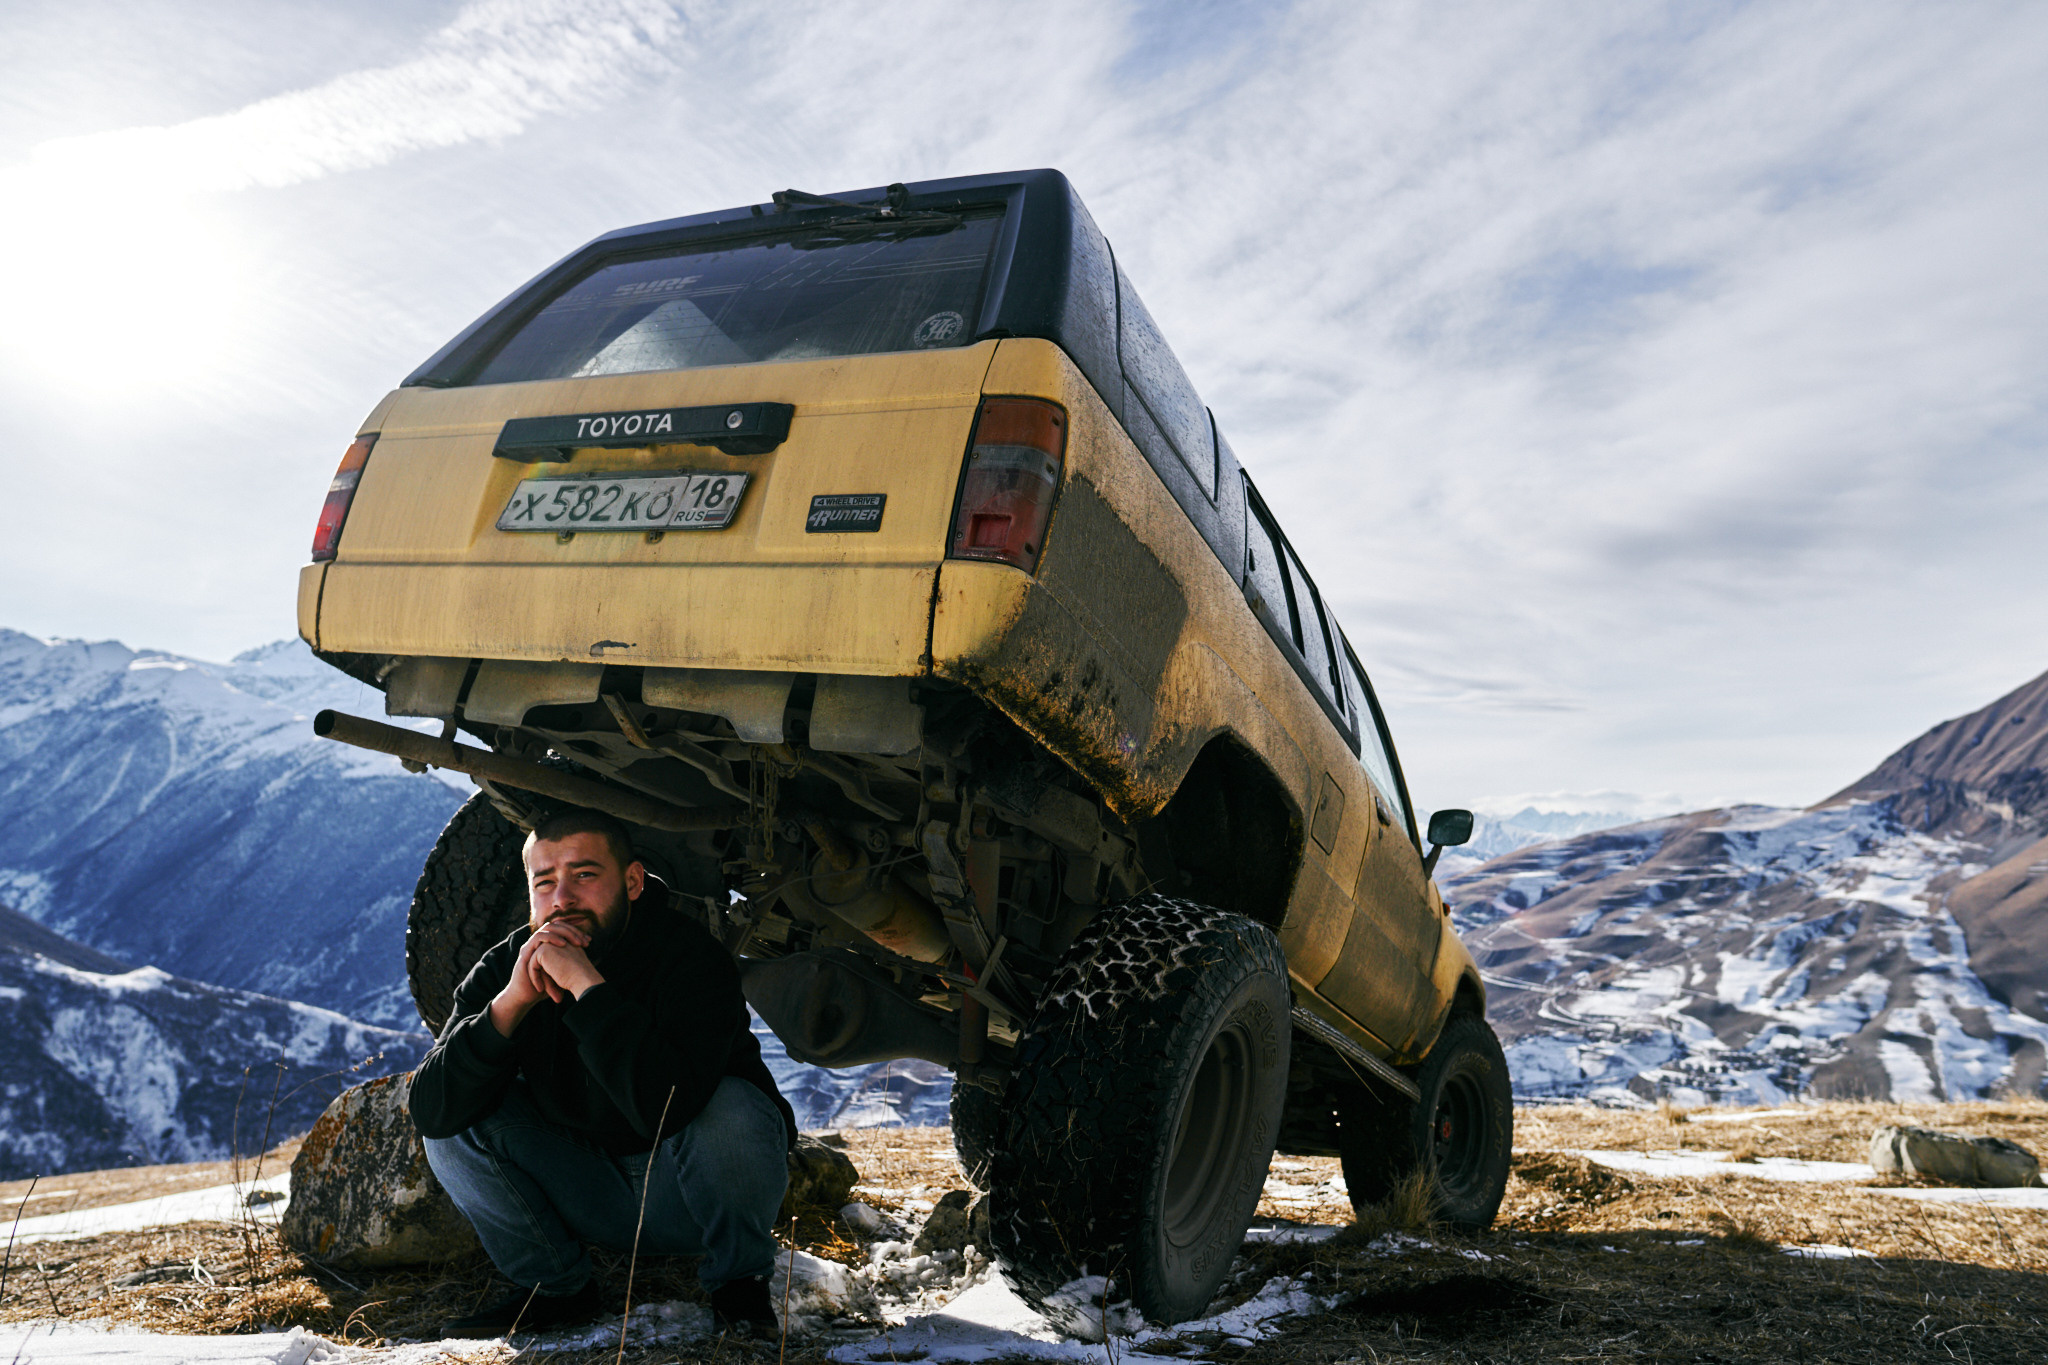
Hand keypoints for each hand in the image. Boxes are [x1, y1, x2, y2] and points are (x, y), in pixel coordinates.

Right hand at [488, 920, 596, 1036]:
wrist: (525, 998)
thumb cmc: (544, 988)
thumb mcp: (561, 975)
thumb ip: (570, 967)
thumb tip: (589, 963)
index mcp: (546, 945)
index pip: (563, 929)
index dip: (576, 932)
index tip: (589, 941)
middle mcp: (538, 943)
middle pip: (556, 925)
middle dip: (572, 931)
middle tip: (584, 941)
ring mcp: (531, 946)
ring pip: (547, 927)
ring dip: (563, 933)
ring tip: (575, 943)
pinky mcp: (525, 952)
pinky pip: (538, 938)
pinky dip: (551, 939)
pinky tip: (563, 945)